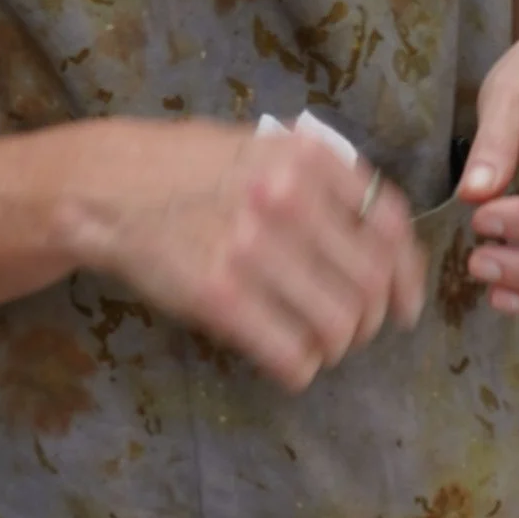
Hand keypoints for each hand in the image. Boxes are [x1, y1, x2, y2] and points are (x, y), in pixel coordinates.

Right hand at [80, 118, 425, 393]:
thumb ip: (323, 179)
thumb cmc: (191, 170)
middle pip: (370, 287)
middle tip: (349, 333)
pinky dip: (299, 369)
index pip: (390, 226)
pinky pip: (291, 355)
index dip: (408, 278)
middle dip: (369, 323)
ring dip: (334, 349)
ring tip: (313, 345)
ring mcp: (254, 249)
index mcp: (307, 158)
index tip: (405, 308)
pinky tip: (285, 361)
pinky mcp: (221, 298)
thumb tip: (382, 235)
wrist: (110, 188)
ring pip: (339, 327)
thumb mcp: (264, 148)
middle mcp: (288, 198)